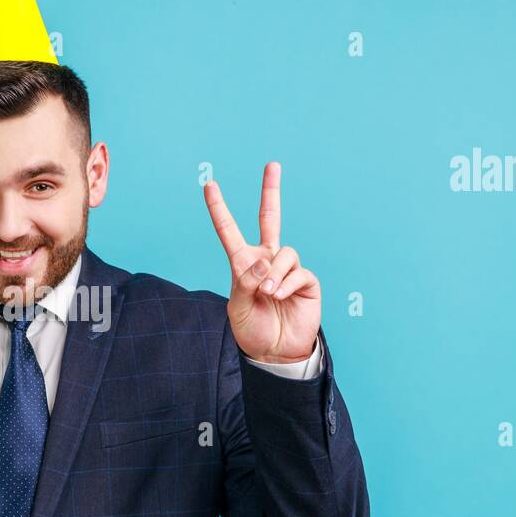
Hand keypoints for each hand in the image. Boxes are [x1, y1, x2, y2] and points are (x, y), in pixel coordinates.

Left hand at [203, 162, 321, 363]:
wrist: (276, 352)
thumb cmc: (253, 329)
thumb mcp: (238, 307)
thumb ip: (246, 282)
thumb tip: (265, 261)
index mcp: (243, 263)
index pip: (229, 231)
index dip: (219, 209)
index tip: (209, 185)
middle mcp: (266, 260)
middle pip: (271, 217)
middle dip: (270, 190)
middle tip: (272, 164)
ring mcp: (287, 268)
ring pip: (284, 253)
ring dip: (274, 273)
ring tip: (268, 293)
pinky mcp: (306, 280)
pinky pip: (298, 271)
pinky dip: (287, 284)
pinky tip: (280, 297)